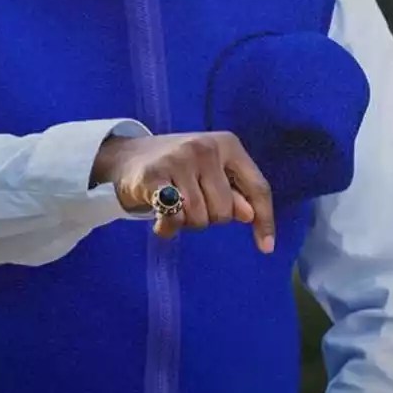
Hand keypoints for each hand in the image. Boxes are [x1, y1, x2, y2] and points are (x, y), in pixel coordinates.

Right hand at [90, 131, 275, 250]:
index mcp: (227, 144)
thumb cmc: (178, 167)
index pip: (257, 187)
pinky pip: (173, 219)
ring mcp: (178, 160)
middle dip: (210, 218)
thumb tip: (248, 215)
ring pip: (200, 218)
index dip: (264, 220)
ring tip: (175, 209)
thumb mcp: (211, 173)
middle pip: (226, 211)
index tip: (266, 248)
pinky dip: (168, 229)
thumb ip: (233, 192)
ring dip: (187, 224)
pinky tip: (161, 223)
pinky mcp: (152, 176)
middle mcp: (205, 148)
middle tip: (191, 206)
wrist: (126, 155)